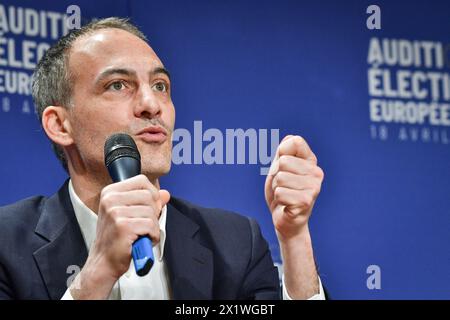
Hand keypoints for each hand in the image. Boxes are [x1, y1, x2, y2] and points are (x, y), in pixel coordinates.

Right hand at [70, 174, 169, 298]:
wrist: (104, 262)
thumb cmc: (116, 238)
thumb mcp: (130, 214)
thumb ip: (149, 202)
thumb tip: (165, 194)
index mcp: (110, 192)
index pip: (142, 181)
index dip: (152, 194)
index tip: (149, 207)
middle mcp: (110, 199)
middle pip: (149, 196)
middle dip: (154, 212)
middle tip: (144, 225)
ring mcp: (115, 212)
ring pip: (152, 211)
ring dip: (153, 226)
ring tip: (142, 234)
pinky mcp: (123, 226)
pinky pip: (151, 225)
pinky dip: (153, 236)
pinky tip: (143, 240)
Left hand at [265, 135, 323, 239]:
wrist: (286, 220)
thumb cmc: (282, 192)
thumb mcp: (279, 168)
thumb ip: (283, 151)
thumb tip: (291, 138)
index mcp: (311, 161)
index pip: (295, 141)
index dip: (281, 153)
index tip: (284, 167)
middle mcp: (316, 173)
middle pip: (283, 162)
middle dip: (276, 175)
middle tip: (284, 187)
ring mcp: (313, 188)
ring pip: (280, 178)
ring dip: (277, 189)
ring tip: (285, 196)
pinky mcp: (306, 201)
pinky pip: (280, 193)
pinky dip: (278, 199)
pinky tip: (287, 204)